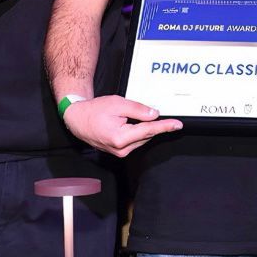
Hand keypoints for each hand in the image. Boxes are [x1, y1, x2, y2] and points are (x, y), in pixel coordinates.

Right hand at [63, 95, 182, 156]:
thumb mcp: (118, 104)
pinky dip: (138, 131)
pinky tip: (131, 123)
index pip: (149, 130)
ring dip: (144, 127)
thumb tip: (155, 115)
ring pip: (142, 138)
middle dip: (153, 124)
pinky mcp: (119, 151)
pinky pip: (135, 140)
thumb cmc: (95, 110)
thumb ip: (138, 109)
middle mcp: (121, 149)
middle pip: (147, 134)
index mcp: (121, 137)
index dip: (165, 126)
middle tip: (153, 112)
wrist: (78, 119)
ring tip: (130, 116)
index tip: (178, 125)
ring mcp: (120, 152)